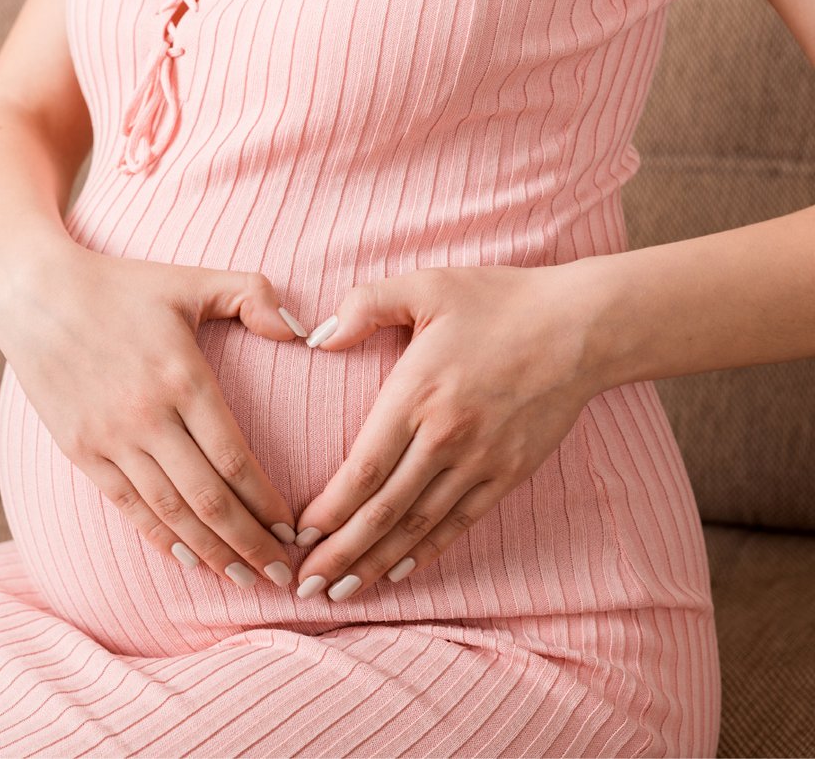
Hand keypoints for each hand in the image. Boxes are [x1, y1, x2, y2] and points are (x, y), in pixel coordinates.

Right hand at [0, 237, 308, 589]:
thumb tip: (304, 331)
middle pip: (208, 498)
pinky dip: (160, 537)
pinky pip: (127, 504)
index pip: (235, 459)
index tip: (295, 529)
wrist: (33, 295)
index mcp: (182, 377)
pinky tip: (188, 558)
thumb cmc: (119, 286)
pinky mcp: (81, 449)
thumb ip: (255, 295)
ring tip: (242, 578)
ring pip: (169, 511)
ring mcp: (110, 437)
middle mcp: (147, 416)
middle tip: (281, 575)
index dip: (267, 504)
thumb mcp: (190, 280)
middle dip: (250, 543)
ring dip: (210, 551)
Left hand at [291, 264, 604, 601]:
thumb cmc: (499, 301)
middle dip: (339, 553)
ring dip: (375, 563)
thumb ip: (364, 305)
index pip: (362, 469)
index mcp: (416, 396)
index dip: (328, 510)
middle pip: (383, 510)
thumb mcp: (426, 286)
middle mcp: (446, 437)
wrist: (584, 327)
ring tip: (339, 592)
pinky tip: (396, 573)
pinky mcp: (509, 473)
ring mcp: (480, 460)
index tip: (295, 535)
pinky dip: (425, 552)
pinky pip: (459, 522)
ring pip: (418, 526)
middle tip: (303, 585)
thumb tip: (316, 338)